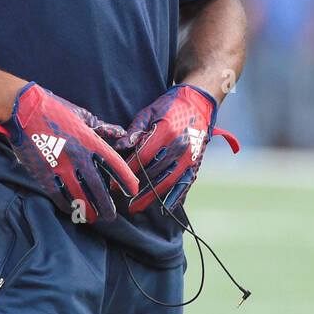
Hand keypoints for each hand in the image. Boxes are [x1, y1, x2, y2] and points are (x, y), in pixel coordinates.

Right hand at [0, 83, 138, 223]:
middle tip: (110, 216)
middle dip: (106, 205)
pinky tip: (71, 209)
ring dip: (87, 210)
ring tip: (92, 218)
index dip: (126, 179)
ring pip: (78, 196)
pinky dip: (66, 204)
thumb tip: (121, 134)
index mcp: (89, 140)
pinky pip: (58, 194)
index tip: (131, 190)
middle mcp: (77, 156)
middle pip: (97, 187)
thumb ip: (102, 128)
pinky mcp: (43, 172)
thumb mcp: (81, 115)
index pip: (114, 164)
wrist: (23, 109)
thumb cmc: (54, 108)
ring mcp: (59, 166)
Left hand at [114, 84, 238, 213]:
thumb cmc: (170, 106)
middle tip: (120, 193)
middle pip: (154, 171)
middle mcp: (180, 147)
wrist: (199, 104)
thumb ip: (135, 129)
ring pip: (168, 181)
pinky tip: (165, 209)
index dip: (128, 169)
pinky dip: (176, 198)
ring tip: (136, 207)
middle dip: (136, 184)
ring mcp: (190, 157)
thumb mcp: (150, 111)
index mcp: (167, 132)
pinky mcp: (196, 163)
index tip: (114, 179)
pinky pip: (185, 184)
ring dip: (152, 196)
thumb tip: (119, 146)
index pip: (143, 156)